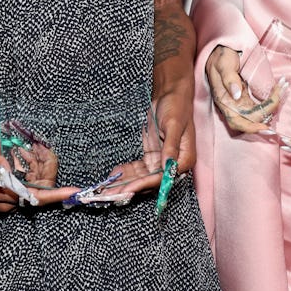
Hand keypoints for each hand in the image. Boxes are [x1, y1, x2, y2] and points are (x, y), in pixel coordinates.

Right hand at [0, 124, 75, 211]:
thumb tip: (8, 174)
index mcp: (1, 194)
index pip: (34, 199)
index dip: (55, 195)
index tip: (72, 191)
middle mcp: (9, 200)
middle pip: (42, 191)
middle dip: (46, 169)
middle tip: (40, 148)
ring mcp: (15, 195)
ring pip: (42, 184)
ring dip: (41, 165)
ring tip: (31, 148)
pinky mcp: (18, 188)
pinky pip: (37, 179)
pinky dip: (38, 166)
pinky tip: (29, 153)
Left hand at [84, 83, 195, 207]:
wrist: (171, 95)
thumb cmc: (177, 107)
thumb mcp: (174, 125)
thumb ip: (170, 147)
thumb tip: (168, 166)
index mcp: (184, 160)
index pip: (163, 178)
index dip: (144, 184)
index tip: (128, 189)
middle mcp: (173, 164)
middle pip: (151, 182)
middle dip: (131, 188)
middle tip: (111, 195)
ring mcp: (160, 161)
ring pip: (142, 178)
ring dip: (126, 183)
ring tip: (107, 189)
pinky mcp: (151, 157)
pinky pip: (138, 169)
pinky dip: (126, 173)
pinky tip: (113, 175)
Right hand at [205, 45, 285, 134]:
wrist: (221, 50)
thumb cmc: (221, 57)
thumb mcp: (223, 64)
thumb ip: (229, 79)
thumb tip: (237, 95)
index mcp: (224, 101)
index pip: (236, 122)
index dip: (251, 128)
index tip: (265, 128)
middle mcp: (232, 105)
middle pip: (252, 119)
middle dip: (268, 113)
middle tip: (280, 97)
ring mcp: (240, 102)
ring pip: (258, 112)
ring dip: (272, 105)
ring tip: (283, 88)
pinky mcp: (246, 97)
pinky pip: (260, 104)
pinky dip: (271, 99)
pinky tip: (278, 89)